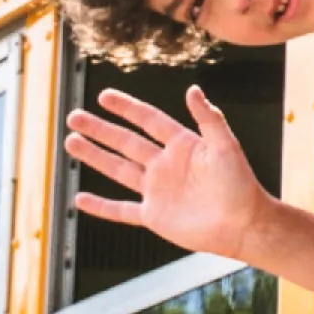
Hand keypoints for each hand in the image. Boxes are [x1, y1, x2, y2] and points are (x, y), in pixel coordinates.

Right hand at [63, 87, 277, 259]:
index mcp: (183, 145)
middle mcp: (166, 165)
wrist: (243, 224)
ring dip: (95, 157)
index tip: (104, 96)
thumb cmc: (240, 183)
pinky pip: (121, 211)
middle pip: (126, 142)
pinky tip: (79, 199)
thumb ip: (209, 118)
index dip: (127, 108)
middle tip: (74, 117)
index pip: (149, 120)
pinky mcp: (154, 216)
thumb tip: (192, 89)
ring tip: (71, 142)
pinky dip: (101, 207)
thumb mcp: (225, 146)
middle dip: (100, 129)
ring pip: (118, 170)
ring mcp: (158, 190)